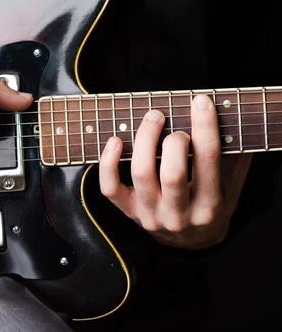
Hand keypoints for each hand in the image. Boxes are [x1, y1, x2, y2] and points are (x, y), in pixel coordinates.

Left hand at [98, 94, 252, 248]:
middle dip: (173, 139)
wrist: (191, 243)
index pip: (209, 162)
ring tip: (152, 118)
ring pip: (141, 174)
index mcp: (210, 206)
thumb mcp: (231, 187)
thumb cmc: (211, 205)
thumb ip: (234, 157)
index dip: (205, 128)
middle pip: (173, 172)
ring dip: (144, 140)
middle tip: (171, 118)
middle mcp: (180, 215)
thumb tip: (235, 118)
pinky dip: (108, 162)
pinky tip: (115, 141)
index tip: (201, 101)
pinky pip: (110, 188)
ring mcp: (151, 215)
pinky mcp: (129, 213)